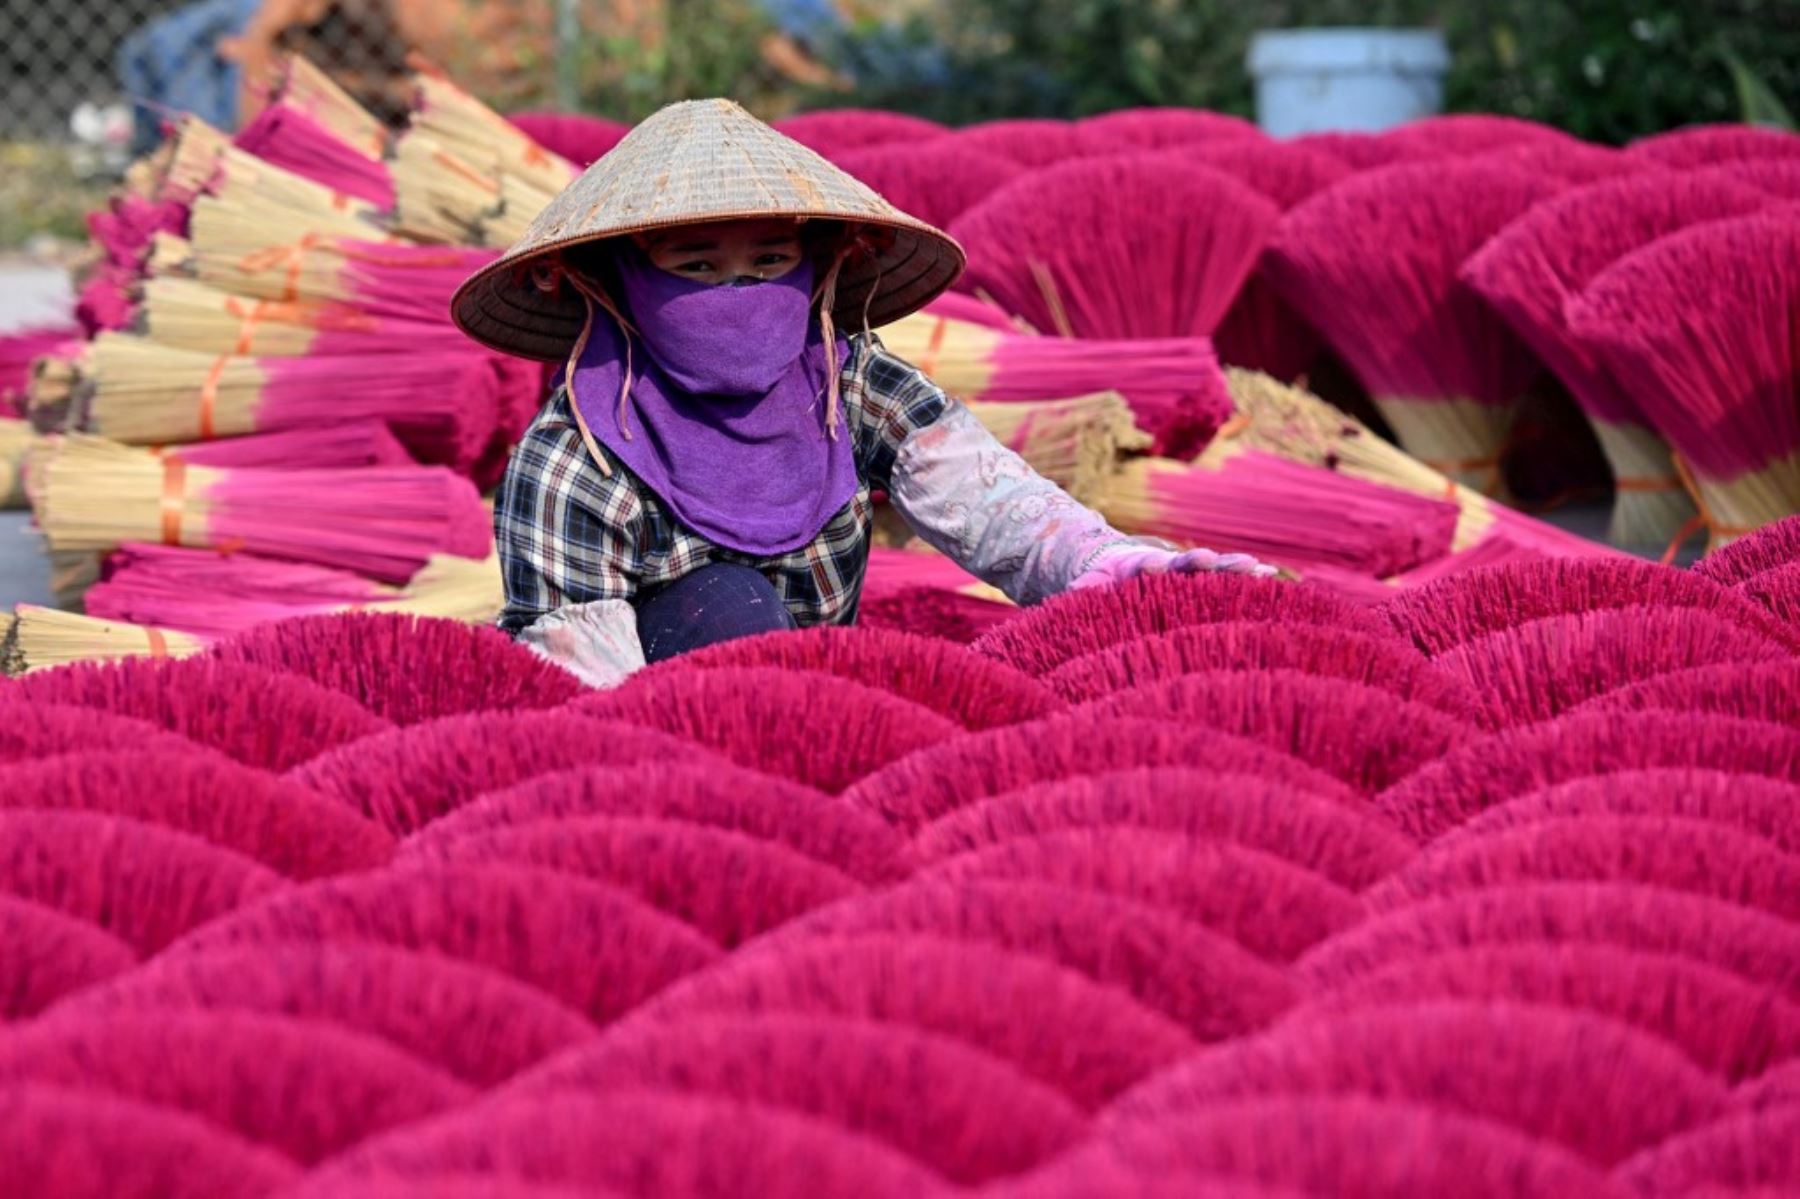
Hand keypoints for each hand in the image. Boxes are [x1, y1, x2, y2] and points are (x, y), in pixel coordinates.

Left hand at [1069, 545, 1276, 591]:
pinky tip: (1271, 576)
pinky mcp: (1202, 580)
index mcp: (1135, 568)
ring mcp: (1187, 571)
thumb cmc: (1097, 584)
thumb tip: (1071, 602)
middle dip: (1199, 564)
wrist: (1115, 565)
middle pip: (1185, 564)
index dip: (1150, 567)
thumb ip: (1081, 594)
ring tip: (1257, 569)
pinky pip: (1227, 580)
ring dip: (1231, 570)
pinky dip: (1247, 578)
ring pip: (1212, 569)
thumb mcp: (1082, 590)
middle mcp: (1166, 566)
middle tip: (1211, 560)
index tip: (1156, 566)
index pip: (1144, 566)